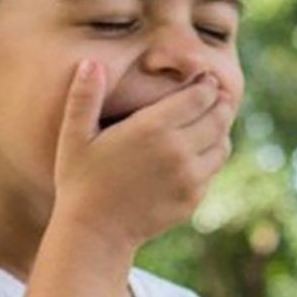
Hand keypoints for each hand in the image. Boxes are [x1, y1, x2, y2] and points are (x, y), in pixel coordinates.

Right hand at [53, 59, 233, 251]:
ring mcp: (188, 178)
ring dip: (220, 131)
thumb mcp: (74, 137)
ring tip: (209, 123)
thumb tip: (90, 62)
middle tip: (216, 97)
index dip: (206, 84)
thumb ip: (84, 97)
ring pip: (222, 144)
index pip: (200, 95)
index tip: (204, 80)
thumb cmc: (80, 183)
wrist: (95, 234)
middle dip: (220, 104)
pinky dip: (210, 160)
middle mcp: (178, 151)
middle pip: (218, 117)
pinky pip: (212, 172)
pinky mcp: (191, 200)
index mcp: (153, 127)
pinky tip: (198, 154)